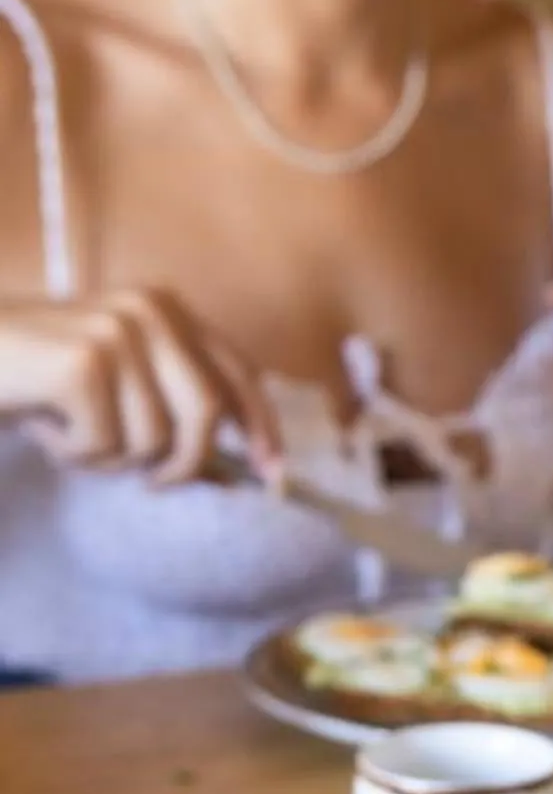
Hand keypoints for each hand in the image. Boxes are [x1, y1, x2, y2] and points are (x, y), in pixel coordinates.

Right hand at [0, 288, 279, 486]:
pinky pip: (103, 445)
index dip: (260, 426)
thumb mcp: (117, 380)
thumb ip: (172, 402)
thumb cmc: (37, 377)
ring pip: (151, 439)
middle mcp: (150, 312)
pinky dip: (73, 454)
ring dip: (108, 458)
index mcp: (168, 310)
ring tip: (70, 433)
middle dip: (183, 463)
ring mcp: (117, 335)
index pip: (237, 372)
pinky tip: (45, 427)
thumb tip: (237, 464)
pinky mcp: (83, 365)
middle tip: (151, 483)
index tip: (273, 475)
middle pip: (205, 414)